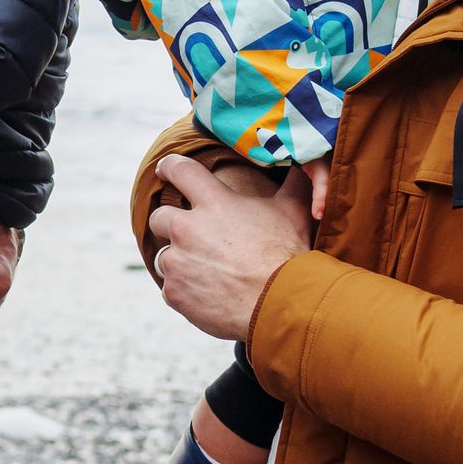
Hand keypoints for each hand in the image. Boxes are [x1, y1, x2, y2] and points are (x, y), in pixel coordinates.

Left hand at [149, 154, 313, 339]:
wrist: (282, 304)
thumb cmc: (289, 255)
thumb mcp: (293, 210)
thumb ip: (292, 181)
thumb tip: (302, 159)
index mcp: (213, 202)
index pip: (179, 170)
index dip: (169, 167)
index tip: (165, 170)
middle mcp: (188, 229)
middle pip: (159, 216)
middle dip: (171, 223)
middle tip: (190, 235)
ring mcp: (177, 263)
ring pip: (163, 256)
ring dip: (180, 261)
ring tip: (207, 271)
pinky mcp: (174, 292)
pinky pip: (170, 288)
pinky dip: (185, 290)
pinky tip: (208, 294)